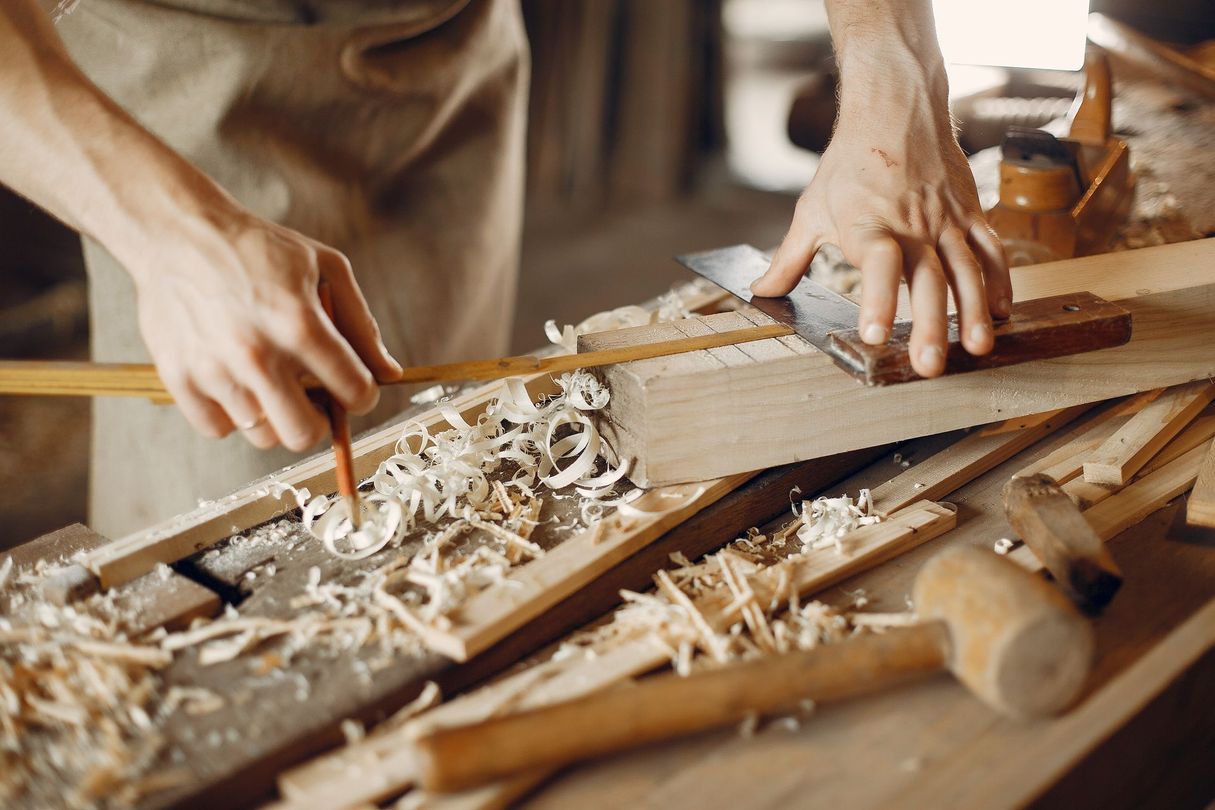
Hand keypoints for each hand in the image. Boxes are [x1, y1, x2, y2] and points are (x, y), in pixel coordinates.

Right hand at [128, 207, 402, 450]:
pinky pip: (217, 428)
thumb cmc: (259, 248)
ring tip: (270, 379)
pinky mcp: (178, 378)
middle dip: (319, 420)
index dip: (363, 395)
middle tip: (314, 396)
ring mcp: (214, 370)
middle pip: (304, 434)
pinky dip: (231, 414)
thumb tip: (389, 373)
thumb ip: (362, 325)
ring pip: (263, 436)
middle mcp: (256, 354)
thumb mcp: (326, 268)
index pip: (354, 392)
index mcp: (299, 324)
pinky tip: (236, 381)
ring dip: (274, 415)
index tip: (355, 388)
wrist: (177, 232)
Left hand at [752, 105, 1010, 378]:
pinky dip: (999, 282)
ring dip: (975, 311)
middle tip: (930, 366)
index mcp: (868, 224)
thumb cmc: (849, 163)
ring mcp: (945, 219)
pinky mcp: (969, 212)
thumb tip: (759, 291)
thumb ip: (789, 259)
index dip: (877, 298)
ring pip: (966, 268)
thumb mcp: (811, 209)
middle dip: (931, 324)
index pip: (876, 264)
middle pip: (927, 278)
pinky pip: (990, 250)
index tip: (873, 333)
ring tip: (978, 347)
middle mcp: (911, 224)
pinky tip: (1002, 313)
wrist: (895, 109)